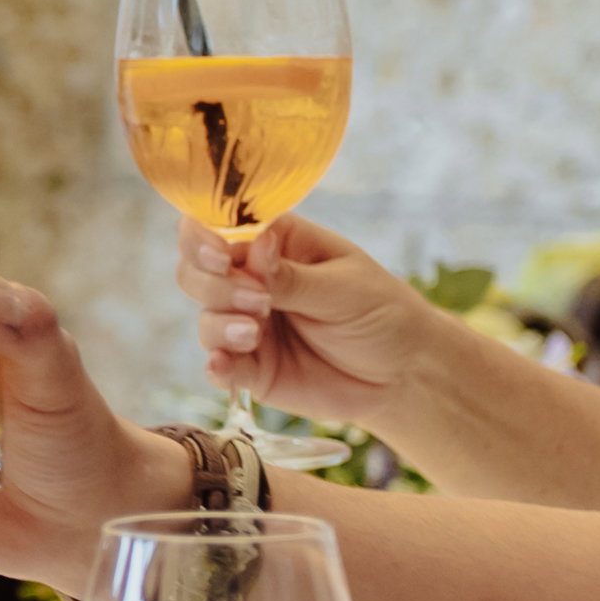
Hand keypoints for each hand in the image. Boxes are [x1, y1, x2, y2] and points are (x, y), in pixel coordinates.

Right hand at [176, 212, 449, 434]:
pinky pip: (217, 364)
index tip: (220, 254)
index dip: (205, 235)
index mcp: (275, 243)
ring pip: (204, 316)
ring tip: (254, 332)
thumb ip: (292, 276)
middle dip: (213, 283)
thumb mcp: (344, 288)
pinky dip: (215, 364)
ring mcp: (247, 323)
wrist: (403, 374)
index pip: (220, 226)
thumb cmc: (382, 314)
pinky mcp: (250, 366)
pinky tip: (224, 366)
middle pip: (196, 269)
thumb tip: (253, 247)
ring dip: (220, 323)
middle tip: (258, 300)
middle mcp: (252, 280)